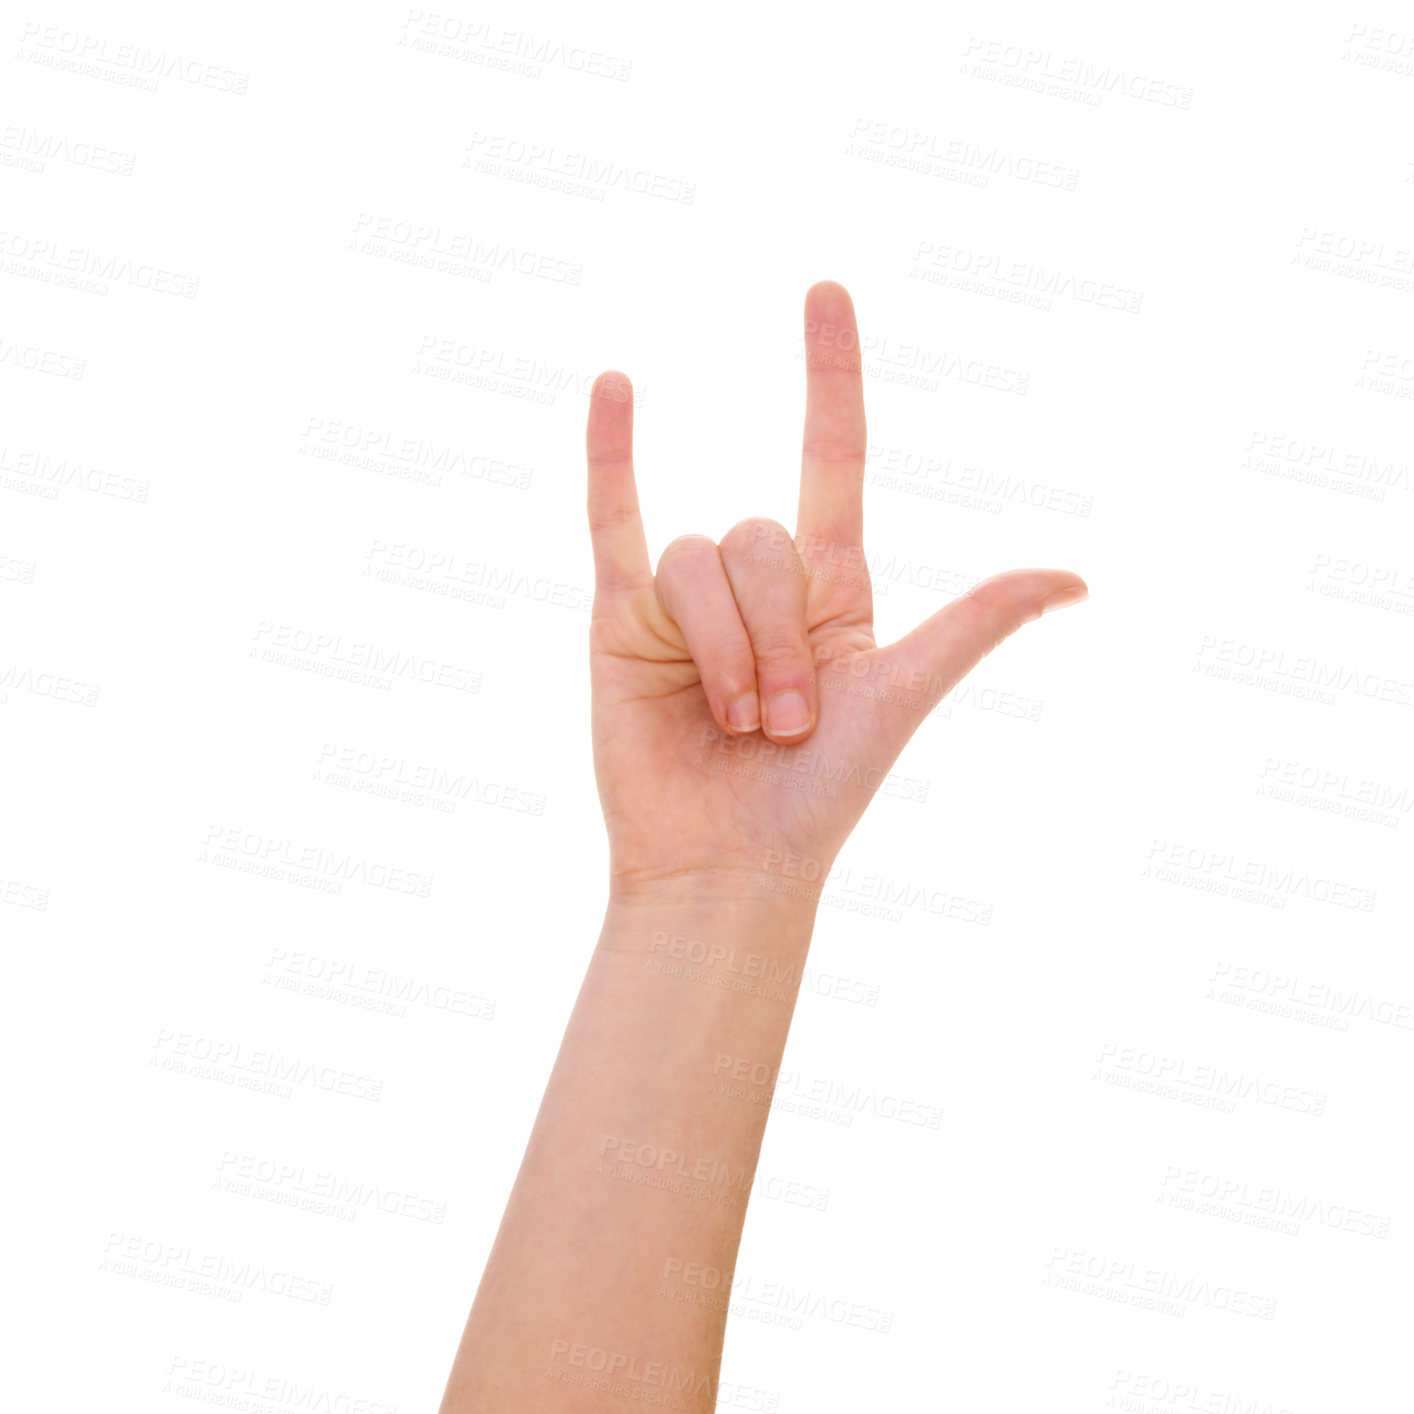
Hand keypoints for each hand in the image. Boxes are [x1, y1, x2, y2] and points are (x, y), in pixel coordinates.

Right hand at [586, 281, 1086, 904]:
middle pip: (762, 538)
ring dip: (724, 650)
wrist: (732, 863)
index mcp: (832, 587)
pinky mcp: (621, 621)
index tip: (825, 293)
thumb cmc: (822, 794)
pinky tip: (616, 387)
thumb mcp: (903, 693)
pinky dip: (611, 456)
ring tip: (734, 723)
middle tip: (786, 722)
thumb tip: (1078, 577)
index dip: (830, 375)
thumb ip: (974, 623)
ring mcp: (686, 598)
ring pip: (699, 558)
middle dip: (779, 638)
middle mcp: (759, 583)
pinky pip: (613, 522)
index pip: (832, 454)